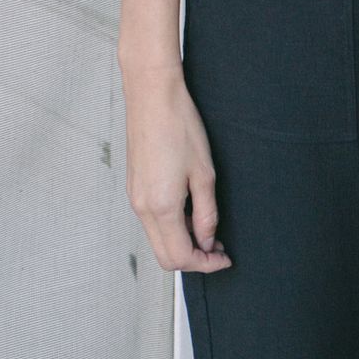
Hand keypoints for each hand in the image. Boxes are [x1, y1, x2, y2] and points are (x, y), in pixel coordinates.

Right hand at [120, 62, 233, 273]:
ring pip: (157, 239)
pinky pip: (151, 221)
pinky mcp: (134, 186)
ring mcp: (134, 197)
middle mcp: (142, 208)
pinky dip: (171, 227)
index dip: (205, 263)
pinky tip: (190, 211)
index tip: (224, 257)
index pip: (181, 257)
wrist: (152, 95)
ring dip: (182, 242)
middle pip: (165, 256)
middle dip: (193, 259)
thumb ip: (206, 213)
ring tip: (207, 228)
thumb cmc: (179, 125)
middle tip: (217, 248)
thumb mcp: (204, 172)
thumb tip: (207, 240)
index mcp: (161, 207)